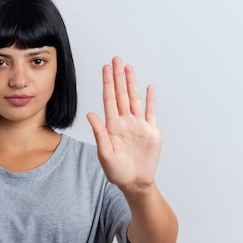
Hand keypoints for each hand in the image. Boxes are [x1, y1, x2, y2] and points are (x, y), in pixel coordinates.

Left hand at [87, 57, 161, 190]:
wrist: (135, 182)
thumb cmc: (117, 172)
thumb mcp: (105, 153)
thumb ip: (99, 133)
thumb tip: (90, 114)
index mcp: (112, 126)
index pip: (109, 99)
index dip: (107, 83)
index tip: (105, 68)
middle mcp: (125, 122)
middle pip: (121, 94)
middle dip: (118, 76)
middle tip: (117, 59)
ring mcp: (138, 125)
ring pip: (135, 99)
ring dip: (132, 83)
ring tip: (129, 67)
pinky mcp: (151, 131)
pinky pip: (151, 112)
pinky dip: (150, 99)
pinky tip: (148, 87)